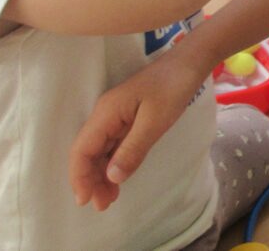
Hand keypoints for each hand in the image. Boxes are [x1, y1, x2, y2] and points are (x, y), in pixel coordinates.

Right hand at [70, 51, 207, 210]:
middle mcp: (105, 115)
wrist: (188, 64)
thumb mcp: (155, 122)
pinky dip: (113, 163)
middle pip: (87, 152)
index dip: (80, 177)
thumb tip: (111, 178)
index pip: (82, 149)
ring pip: (100, 150)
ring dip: (101, 175)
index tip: (85, 201)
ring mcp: (116, 116)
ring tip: (110, 198)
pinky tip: (118, 178)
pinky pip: (113, 144)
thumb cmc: (172, 88)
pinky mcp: (127, 118)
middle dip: (90, 180)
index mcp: (106, 113)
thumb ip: (132, 150)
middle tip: (103, 205)